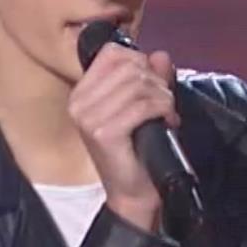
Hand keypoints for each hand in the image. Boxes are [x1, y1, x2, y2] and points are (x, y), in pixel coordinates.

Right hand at [68, 43, 179, 231]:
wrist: (133, 192)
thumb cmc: (137, 149)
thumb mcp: (142, 104)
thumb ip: (150, 77)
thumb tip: (160, 55)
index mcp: (81, 93)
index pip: (111, 53)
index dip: (139, 61)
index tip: (151, 82)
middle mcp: (79, 103)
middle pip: (129, 66)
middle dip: (156, 81)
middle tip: (164, 102)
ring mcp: (89, 118)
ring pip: (139, 84)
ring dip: (163, 97)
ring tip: (166, 113)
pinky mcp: (104, 133)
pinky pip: (143, 105)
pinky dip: (163, 109)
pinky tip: (167, 122)